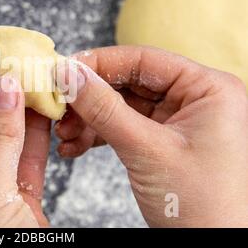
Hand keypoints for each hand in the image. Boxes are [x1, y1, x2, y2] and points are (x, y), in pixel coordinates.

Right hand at [55, 46, 247, 226]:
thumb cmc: (202, 206)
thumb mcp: (147, 151)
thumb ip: (104, 109)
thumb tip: (68, 74)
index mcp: (207, 88)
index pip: (143, 60)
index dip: (99, 63)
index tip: (63, 71)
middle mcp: (193, 98)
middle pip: (128, 82)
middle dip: (90, 98)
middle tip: (59, 106)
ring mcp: (176, 120)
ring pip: (120, 106)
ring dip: (88, 119)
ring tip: (64, 135)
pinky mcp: (162, 140)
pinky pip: (123, 126)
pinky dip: (97, 135)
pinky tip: (74, 147)